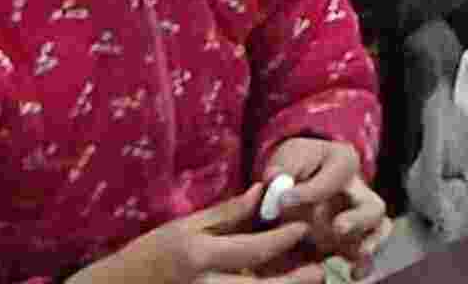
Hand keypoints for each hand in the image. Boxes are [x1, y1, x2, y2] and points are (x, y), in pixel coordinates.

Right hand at [68, 184, 317, 283]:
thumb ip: (226, 214)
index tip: (304, 228)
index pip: (253, 251)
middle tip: (319, 269)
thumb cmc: (149, 254)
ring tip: (307, 281)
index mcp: (200, 257)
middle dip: (295, 281)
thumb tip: (263, 193)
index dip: (283, 239)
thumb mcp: (184, 227)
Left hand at [255, 139, 389, 262]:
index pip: (335, 176)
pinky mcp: (350, 242)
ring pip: (377, 231)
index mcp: (343, 162)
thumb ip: (283, 168)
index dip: (310, 191)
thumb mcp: (288, 158)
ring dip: (369, 245)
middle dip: (358, 219)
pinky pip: (365, 254)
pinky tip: (353, 273)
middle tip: (339, 227)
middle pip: (371, 206)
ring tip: (357, 255)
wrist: (295, 181)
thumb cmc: (296, 166)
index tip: (283, 200)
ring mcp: (358, 219)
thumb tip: (275, 179)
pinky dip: (362, 264)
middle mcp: (358, 192)